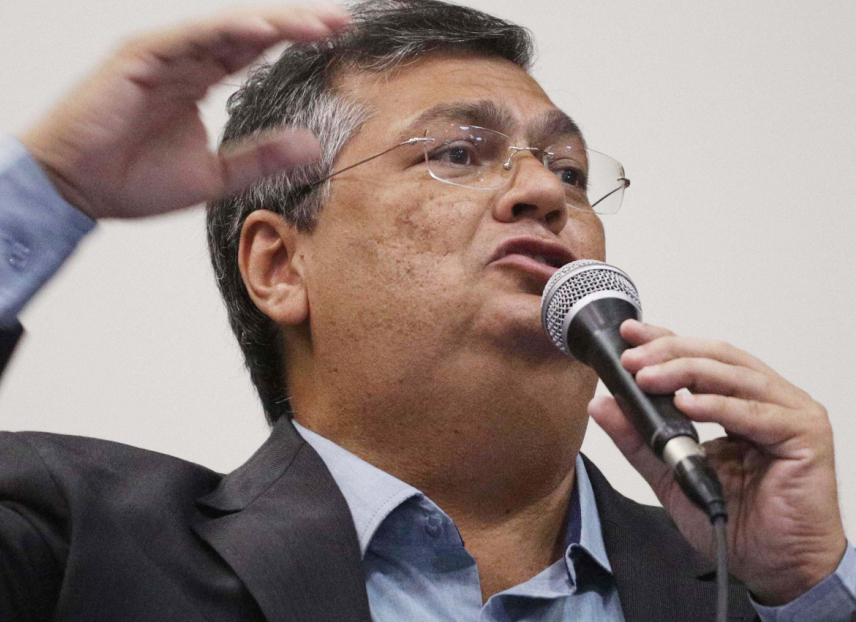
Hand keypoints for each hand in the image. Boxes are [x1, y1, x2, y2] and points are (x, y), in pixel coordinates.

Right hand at [19, 4, 349, 219]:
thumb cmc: (133, 182)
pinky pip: (189, 37)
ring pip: (225, 27)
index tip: (338, 38)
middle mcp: (185, 61)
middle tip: (340, 21)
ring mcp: (163, 54)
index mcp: (199, 81)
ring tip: (315, 23)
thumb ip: (262, 157)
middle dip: (295, 23)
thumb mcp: (215, 175)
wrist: (78, 192)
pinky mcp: (140, 56)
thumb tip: (313, 147)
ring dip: (271, 22)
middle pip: (247, 32)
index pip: (254, 51)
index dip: (293, 41)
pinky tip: (263, 30)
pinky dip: (226, 31)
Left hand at [588, 319, 846, 604]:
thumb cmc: (737, 522)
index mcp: (739, 401)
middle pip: (717, 357)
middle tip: (632, 358)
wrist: (777, 567)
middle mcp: (767, 399)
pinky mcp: (805, 434)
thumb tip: (602, 405)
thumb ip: (639, 440)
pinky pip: (756, 414)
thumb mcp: (672, 476)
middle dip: (669, 352)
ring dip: (686, 372)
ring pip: (734, 375)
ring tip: (647, 378)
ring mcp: (790, 412)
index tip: (629, 334)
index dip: (665, 341)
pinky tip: (686, 405)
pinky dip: (718, 406)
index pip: (700, 358)